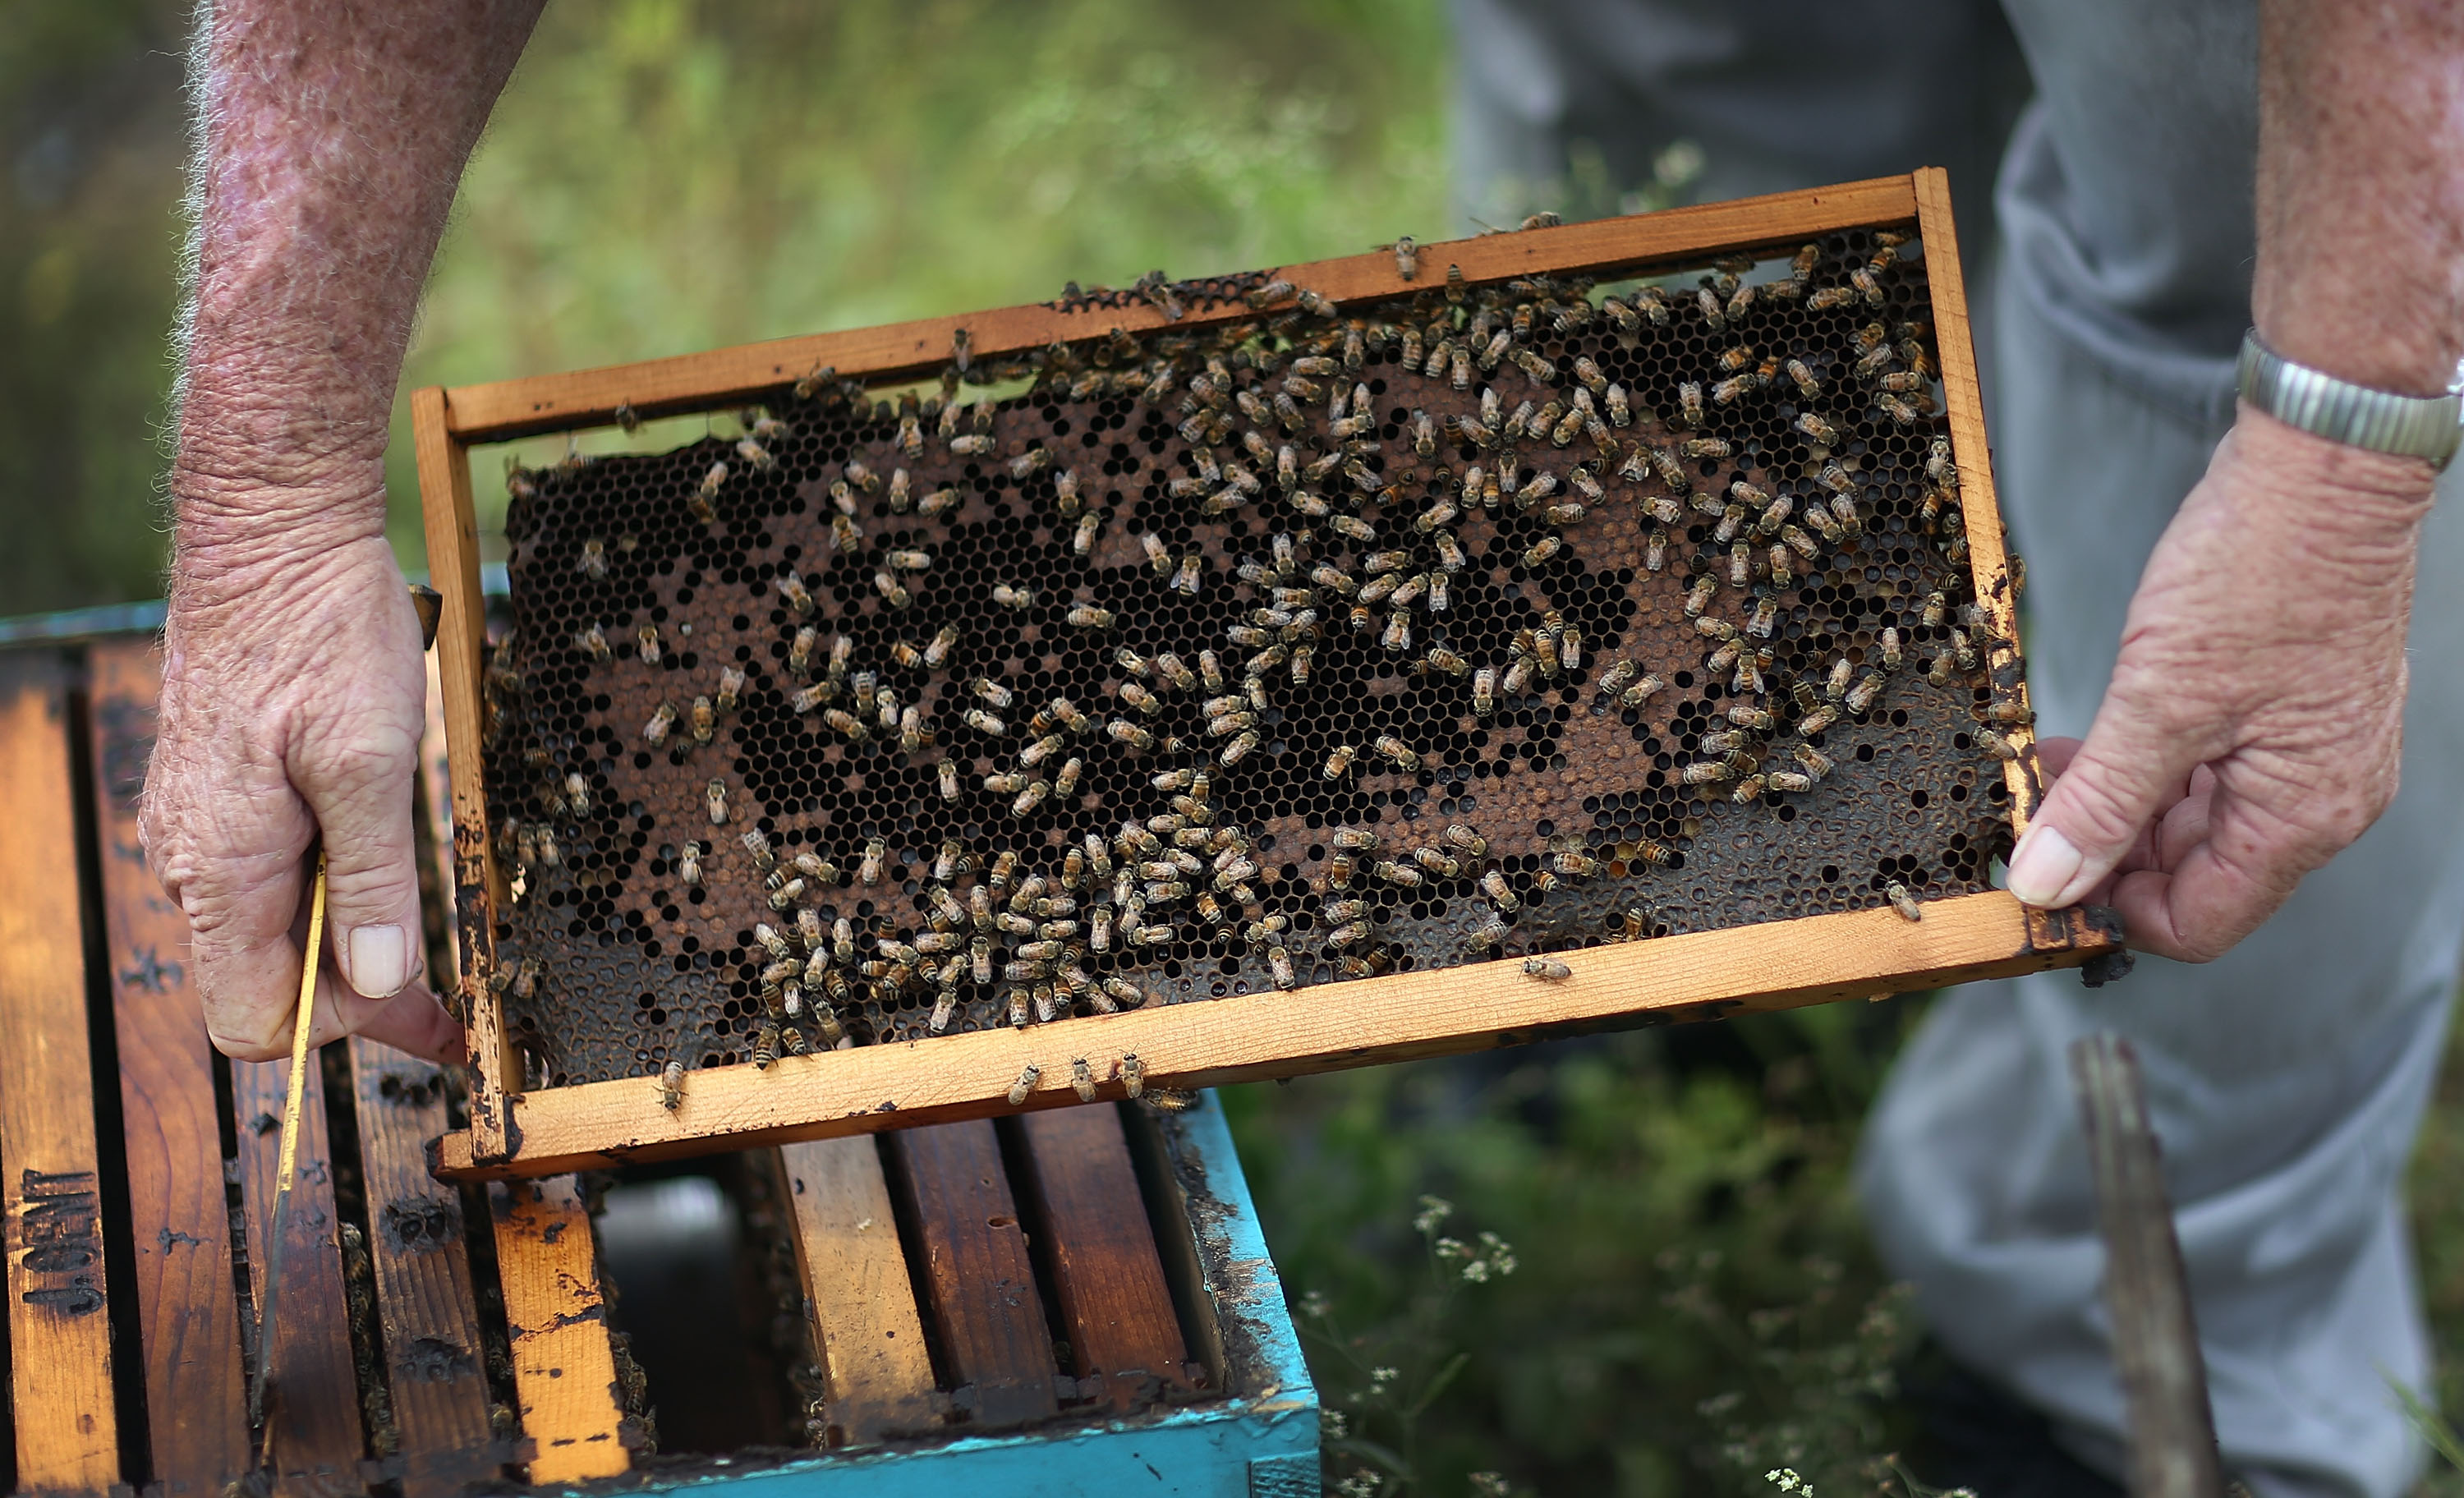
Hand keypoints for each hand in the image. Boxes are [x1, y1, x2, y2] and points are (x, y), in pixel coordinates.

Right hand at [141, 528, 462, 1061]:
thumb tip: (378, 980)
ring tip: (428, 909)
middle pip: (267, 981)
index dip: (342, 1025)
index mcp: (220, 868)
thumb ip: (373, 881)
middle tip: (451, 988)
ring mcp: (205, 827)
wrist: (272, 535)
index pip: (253, 1017)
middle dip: (358, 989)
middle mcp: (196, 860)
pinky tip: (384, 852)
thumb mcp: (369, 762)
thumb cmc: (321, 633)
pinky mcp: (226, 795)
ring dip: (351, 933)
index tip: (424, 1005)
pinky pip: (275, 873)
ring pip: (275, 927)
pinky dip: (334, 883)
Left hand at [2004, 409, 2434, 961]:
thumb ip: (2102, 802)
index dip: (2112, 912)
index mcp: (2303, 816)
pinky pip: (2207, 768)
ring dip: (2119, 804)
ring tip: (2049, 768)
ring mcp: (2308, 753)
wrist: (2324, 467)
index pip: (2198, 922)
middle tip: (2030, 810)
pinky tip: (2094, 737)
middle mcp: (2320, 798)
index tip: (2038, 880)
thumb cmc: (2262, 571)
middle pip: (2195, 874)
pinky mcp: (2287, 710)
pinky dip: (2146, 763)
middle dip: (2106, 852)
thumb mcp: (2158, 700)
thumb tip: (2046, 882)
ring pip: (2195, 820)